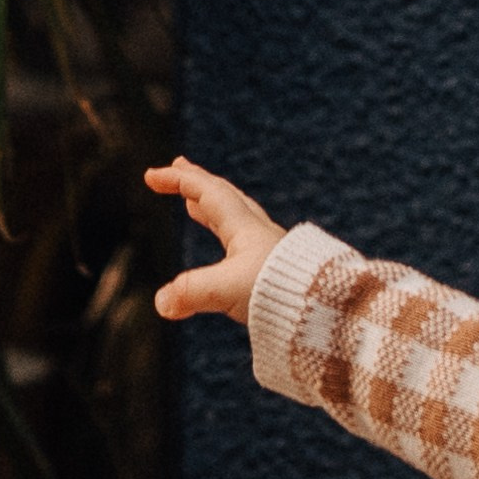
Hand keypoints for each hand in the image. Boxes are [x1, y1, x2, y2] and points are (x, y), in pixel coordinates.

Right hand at [147, 157, 286, 327]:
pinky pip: (245, 242)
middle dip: (197, 182)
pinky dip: (227, 235)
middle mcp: (257, 233)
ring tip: (194, 205)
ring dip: (212, 206)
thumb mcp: (227, 290)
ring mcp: (269, 251)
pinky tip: (229, 251)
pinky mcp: (277, 271)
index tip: (152, 175)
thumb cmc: (281, 294)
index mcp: (244, 228)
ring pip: (236, 217)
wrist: (327, 309)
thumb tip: (161, 303)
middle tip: (179, 169)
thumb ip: (191, 292)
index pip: (207, 192)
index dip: (178, 181)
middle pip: (224, 197)